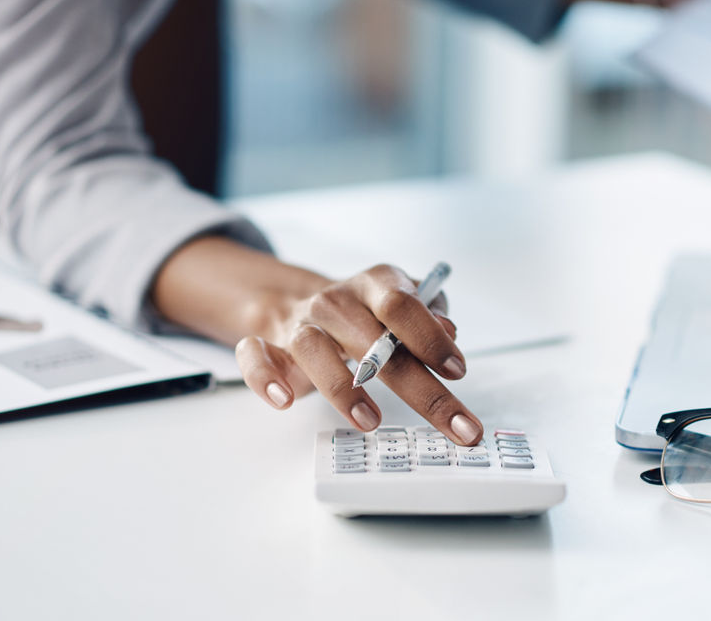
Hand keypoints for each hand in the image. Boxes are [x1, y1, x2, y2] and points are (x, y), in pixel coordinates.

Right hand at [233, 264, 481, 444]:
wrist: (302, 301)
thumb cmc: (367, 314)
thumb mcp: (405, 304)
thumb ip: (430, 316)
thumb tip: (448, 331)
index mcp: (376, 285)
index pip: (402, 305)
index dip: (430, 338)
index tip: (456, 371)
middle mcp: (337, 301)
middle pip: (374, 342)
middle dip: (420, 390)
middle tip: (453, 426)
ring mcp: (301, 322)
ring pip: (313, 348)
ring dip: (343, 388)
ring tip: (371, 421)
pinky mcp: (269, 344)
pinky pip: (255, 355)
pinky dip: (264, 377)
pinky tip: (284, 400)